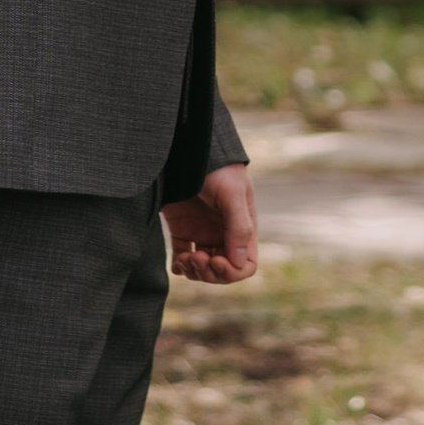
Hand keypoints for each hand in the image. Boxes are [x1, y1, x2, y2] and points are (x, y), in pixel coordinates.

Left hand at [167, 161, 257, 285]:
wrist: (185, 151)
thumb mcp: (231, 193)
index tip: (215, 261)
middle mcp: (223, 234)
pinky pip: (183, 259)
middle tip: (197, 258)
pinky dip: (180, 266)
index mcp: (242, 227)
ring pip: (203, 269)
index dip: (232, 271)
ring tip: (185, 257)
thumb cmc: (215, 168)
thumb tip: (239, 261)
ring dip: (195, 271)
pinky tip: (177, 259)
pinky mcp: (182, 230)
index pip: (246, 264)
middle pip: (223, 271)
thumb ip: (239, 226)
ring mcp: (202, 233)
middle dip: (210, 273)